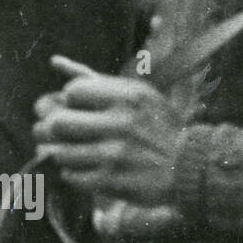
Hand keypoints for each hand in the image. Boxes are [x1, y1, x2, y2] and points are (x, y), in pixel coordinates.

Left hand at [32, 54, 185, 205]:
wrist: (190, 168)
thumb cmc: (156, 126)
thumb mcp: (135, 94)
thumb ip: (92, 78)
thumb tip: (54, 61)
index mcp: (128, 96)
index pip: (72, 92)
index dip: (70, 100)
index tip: (79, 107)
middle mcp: (122, 123)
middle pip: (57, 123)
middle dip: (51, 127)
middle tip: (57, 131)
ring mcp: (116, 154)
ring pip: (59, 152)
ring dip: (59, 152)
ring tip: (71, 150)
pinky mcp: (112, 181)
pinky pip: (70, 175)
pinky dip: (72, 172)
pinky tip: (85, 168)